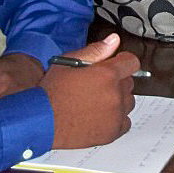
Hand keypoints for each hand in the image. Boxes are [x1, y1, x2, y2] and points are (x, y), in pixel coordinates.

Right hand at [40, 33, 139, 148]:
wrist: (41, 120)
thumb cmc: (52, 92)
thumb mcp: (68, 62)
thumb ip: (95, 50)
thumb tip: (114, 40)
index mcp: (107, 74)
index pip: (132, 62)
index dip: (123, 61)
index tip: (116, 65)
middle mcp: (115, 94)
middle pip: (129, 82)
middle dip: (117, 81)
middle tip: (96, 85)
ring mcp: (115, 114)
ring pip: (128, 102)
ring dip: (118, 100)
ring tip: (96, 102)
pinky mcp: (112, 132)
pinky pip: (125, 121)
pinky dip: (116, 119)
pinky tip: (100, 116)